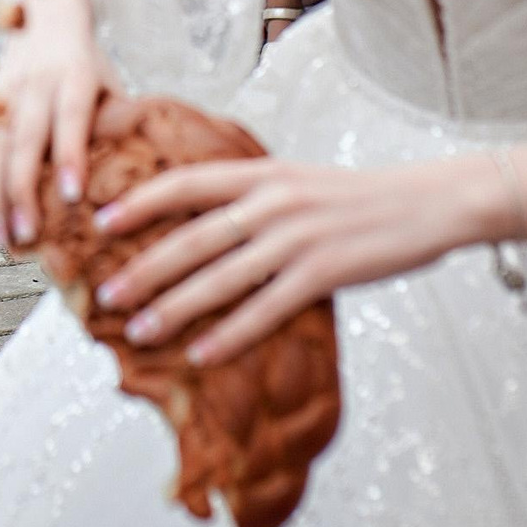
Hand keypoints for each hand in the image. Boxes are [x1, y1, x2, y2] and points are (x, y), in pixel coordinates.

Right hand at [0, 0, 109, 249]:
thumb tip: (140, 182)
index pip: (71, 116)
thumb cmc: (87, 62)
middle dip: (23, 190)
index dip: (70, 155)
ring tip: (0, 234)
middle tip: (27, 234)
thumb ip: (117, 122)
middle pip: (25, 138)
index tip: (72, 196)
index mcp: (75, 73)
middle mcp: (35, 82)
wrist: (46, 16)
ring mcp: (4, 91)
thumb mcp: (109, 81)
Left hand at [93, 152, 506, 366]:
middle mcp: (272, 201)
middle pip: (192, 238)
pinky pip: (265, 309)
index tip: (100, 222)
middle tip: (104, 296)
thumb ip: (251, 194)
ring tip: (140, 331)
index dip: (139, 203)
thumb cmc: (356, 197)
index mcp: (262, 172)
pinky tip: (202, 354)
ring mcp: (297, 238)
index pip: (185, 183)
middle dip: (142, 269)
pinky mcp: (323, 272)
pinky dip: (230, 334)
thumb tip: (200, 219)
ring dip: (174, 308)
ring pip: (220, 278)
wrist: (426, 202)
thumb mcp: (296, 179)